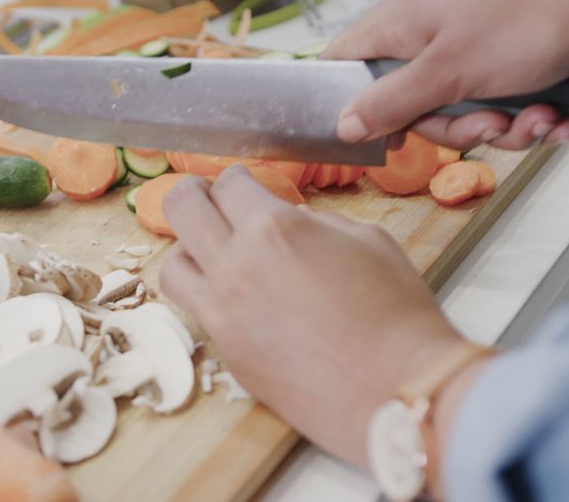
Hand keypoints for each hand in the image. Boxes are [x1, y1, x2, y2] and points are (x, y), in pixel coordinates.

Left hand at [159, 167, 474, 466]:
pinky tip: (232, 296)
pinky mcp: (227, 352)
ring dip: (188, 249)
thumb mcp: (368, 241)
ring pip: (172, 265)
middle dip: (192, 194)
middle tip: (206, 198)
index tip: (243, 183)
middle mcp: (234, 264)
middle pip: (181, 209)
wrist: (396, 391)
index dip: (237, 178)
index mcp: (273, 227)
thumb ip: (318, 224)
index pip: (229, 184)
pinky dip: (205, 295)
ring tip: (211, 250)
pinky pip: (196, 311)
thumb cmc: (397, 313)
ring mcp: (222, 313)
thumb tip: (295, 223)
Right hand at [326, 0, 568, 149]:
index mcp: (397, 24)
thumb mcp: (448, 71)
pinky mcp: (498, 66)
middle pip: (407, 108)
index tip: (381, 134)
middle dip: (454, 128)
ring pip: (455, 116)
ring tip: (533, 115)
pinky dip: (524, 120)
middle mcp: (424, 37)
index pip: (342, 66)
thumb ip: (390, 102)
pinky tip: (551, 113)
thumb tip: (344, 125)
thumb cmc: (529, 17)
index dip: (350, 106)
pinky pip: (492, 110)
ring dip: (499, 128)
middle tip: (487, 122)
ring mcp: (463, 52)